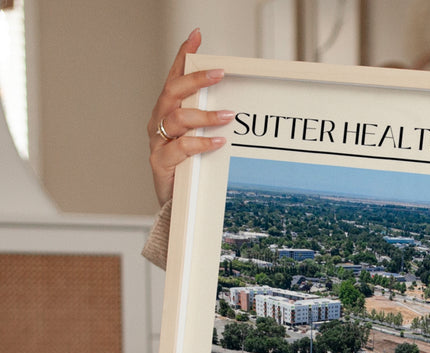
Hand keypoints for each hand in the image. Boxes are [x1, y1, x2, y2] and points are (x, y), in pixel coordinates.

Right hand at [147, 28, 233, 205]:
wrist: (175, 204)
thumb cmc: (189, 168)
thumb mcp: (199, 138)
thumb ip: (210, 120)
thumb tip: (237, 105)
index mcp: (167, 111)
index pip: (174, 77)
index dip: (184, 56)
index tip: (196, 36)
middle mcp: (159, 122)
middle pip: (173, 92)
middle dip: (195, 80)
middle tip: (219, 73)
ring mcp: (158, 142)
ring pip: (177, 119)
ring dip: (204, 115)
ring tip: (228, 116)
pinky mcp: (161, 163)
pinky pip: (181, 148)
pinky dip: (201, 143)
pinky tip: (219, 142)